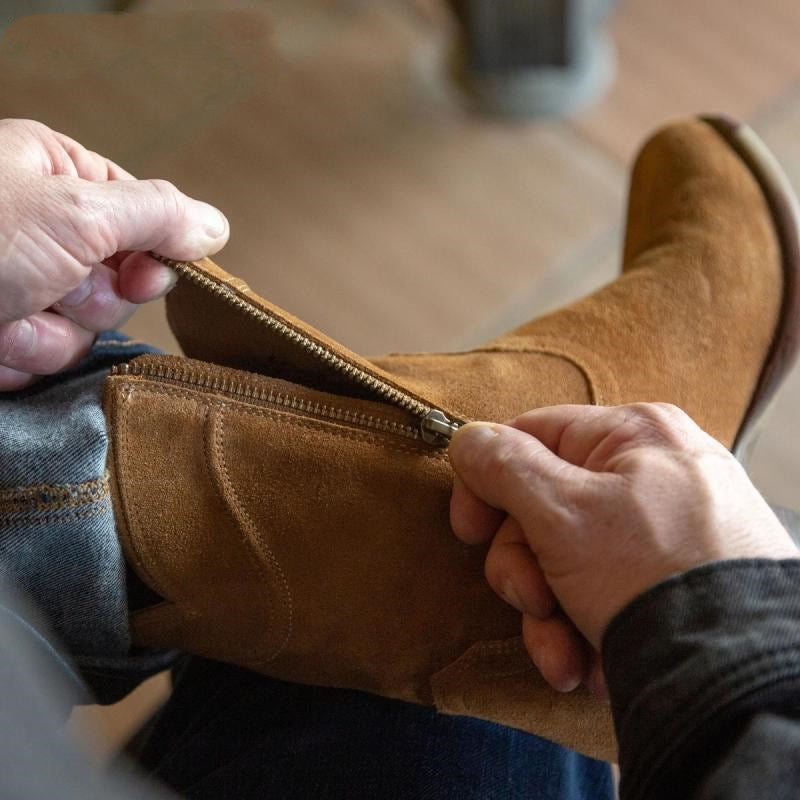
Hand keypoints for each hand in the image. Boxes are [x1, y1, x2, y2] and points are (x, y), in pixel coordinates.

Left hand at [0, 118, 229, 389]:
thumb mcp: (75, 212)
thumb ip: (156, 216)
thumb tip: (216, 226)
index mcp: (57, 178)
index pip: (144, 218)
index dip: (148, 256)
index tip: (138, 276)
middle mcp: (41, 228)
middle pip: (117, 284)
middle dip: (84, 301)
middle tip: (47, 287)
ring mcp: (20, 283)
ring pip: (82, 332)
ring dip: (46, 336)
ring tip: (0, 315)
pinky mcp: (1, 331)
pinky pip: (44, 360)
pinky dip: (18, 358)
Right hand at [449, 403, 798, 696]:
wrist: (737, 679)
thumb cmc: (654, 576)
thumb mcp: (562, 513)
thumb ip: (504, 466)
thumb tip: (468, 441)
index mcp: (633, 434)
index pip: (531, 436)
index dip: (486, 483)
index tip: (468, 532)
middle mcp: (654, 473)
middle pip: (545, 507)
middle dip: (524, 570)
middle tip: (532, 602)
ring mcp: (667, 529)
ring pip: (568, 559)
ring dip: (550, 615)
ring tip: (564, 655)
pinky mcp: (673, 580)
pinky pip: (604, 590)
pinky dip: (585, 630)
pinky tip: (591, 665)